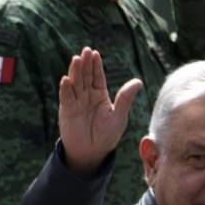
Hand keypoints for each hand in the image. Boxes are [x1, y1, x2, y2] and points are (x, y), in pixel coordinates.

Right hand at [58, 47, 142, 176]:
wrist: (92, 153)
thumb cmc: (107, 136)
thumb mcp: (118, 116)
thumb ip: (125, 98)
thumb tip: (138, 81)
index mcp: (100, 95)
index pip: (97, 77)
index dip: (96, 65)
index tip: (95, 53)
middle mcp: (87, 96)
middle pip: (86, 76)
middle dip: (85, 64)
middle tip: (85, 51)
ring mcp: (76, 102)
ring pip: (75, 84)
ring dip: (75, 72)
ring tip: (76, 59)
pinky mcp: (67, 111)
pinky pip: (66, 98)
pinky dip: (65, 89)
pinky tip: (66, 79)